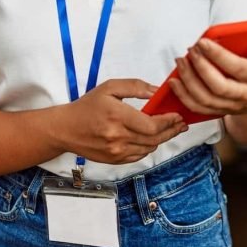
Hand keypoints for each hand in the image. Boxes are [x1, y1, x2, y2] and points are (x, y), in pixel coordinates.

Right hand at [55, 79, 186, 164]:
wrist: (66, 129)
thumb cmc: (87, 107)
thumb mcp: (109, 88)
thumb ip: (135, 86)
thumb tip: (156, 92)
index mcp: (117, 116)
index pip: (152, 125)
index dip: (169, 122)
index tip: (177, 115)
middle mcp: (117, 137)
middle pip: (155, 138)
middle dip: (171, 130)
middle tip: (180, 124)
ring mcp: (116, 151)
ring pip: (149, 148)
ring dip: (161, 139)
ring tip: (169, 130)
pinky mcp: (114, 160)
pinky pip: (139, 156)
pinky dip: (148, 147)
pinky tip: (151, 138)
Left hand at [169, 23, 246, 117]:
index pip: (238, 69)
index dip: (219, 56)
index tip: (203, 41)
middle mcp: (245, 95)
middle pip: (218, 87)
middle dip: (201, 68)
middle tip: (189, 50)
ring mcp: (231, 106)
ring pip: (205, 99)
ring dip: (189, 81)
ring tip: (180, 61)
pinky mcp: (219, 111)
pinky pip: (198, 108)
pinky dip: (184, 96)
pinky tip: (174, 81)